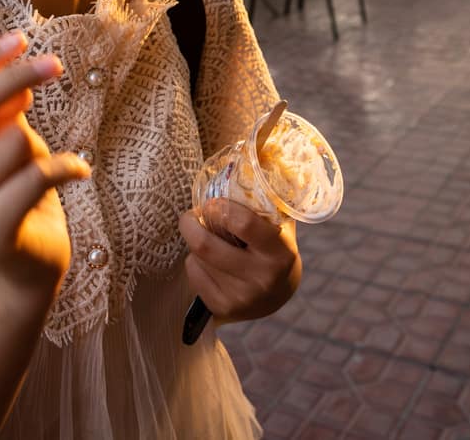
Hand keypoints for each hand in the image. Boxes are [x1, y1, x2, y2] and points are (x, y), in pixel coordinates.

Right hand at [0, 31, 90, 294]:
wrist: (29, 264)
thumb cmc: (19, 194)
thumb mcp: (11, 145)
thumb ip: (5, 114)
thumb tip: (19, 83)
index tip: (21, 38)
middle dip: (12, 79)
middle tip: (54, 63)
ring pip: (12, 142)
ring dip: (43, 147)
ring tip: (48, 168)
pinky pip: (36, 175)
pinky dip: (68, 166)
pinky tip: (80, 171)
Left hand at [179, 199, 300, 323]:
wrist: (279, 295)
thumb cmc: (275, 249)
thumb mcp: (280, 226)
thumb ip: (266, 201)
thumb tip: (252, 160)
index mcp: (279, 253)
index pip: (243, 224)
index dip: (220, 208)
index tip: (212, 203)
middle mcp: (261, 278)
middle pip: (206, 245)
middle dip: (190, 224)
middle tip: (189, 216)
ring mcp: (241, 297)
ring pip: (197, 259)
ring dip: (196, 245)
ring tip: (209, 241)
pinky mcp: (224, 309)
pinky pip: (194, 275)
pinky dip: (195, 263)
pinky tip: (210, 263)